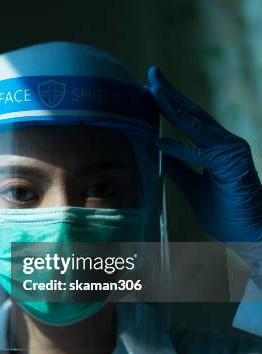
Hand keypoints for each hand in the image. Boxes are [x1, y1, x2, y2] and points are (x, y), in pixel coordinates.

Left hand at [148, 66, 261, 244]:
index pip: (189, 118)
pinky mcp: (232, 165)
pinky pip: (199, 154)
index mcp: (216, 146)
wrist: (250, 233)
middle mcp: (225, 143)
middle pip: (192, 113)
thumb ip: (178, 167)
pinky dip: (178, 147)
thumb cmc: (226, 211)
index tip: (149, 87)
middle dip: (170, 93)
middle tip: (151, 73)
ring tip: (153, 91)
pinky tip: (158, 140)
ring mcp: (231, 151)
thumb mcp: (192, 187)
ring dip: (173, 107)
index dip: (170, 102)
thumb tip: (157, 150)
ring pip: (197, 125)